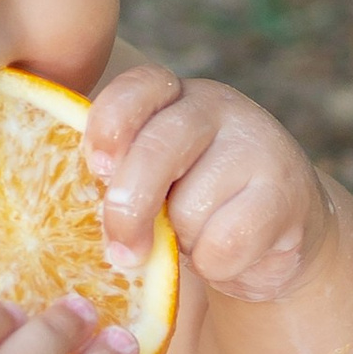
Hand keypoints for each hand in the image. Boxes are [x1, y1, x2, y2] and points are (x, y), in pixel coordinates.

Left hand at [84, 65, 332, 306]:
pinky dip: (214, 264)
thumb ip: (122, 171)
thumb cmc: (196, 205)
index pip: (137, 89)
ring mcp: (259, 145)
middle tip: (121, 249)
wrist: (278, 237)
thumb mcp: (156, 177)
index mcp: (175, 96)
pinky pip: (224, 242)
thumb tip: (66, 203)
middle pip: (157, 150)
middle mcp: (219, 107)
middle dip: (129, 208)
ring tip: (196, 238)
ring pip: (189, 208)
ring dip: (182, 242)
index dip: (108, 127)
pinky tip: (227, 255)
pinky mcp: (285, 194)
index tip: (96, 170)